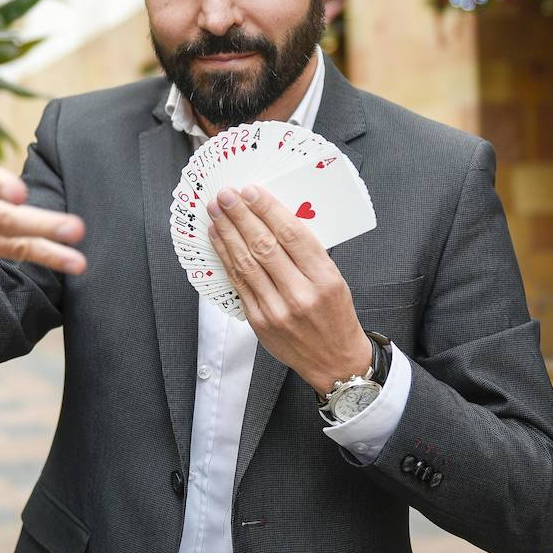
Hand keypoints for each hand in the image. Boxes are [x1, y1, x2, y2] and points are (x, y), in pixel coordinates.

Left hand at [207, 185, 369, 394]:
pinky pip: (238, 283)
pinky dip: (226, 258)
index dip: (268, 209)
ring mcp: (277, 310)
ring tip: (217, 212)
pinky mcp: (259, 322)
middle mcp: (300, 294)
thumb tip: (272, 218)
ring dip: (227, 233)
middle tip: (226, 195)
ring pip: (246, 263)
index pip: (292, 235)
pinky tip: (218, 240)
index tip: (251, 191)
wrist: (334, 361)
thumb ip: (307, 253)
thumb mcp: (335, 279)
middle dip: (241, 215)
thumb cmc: (336, 315)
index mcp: (325, 279)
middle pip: (264, 246)